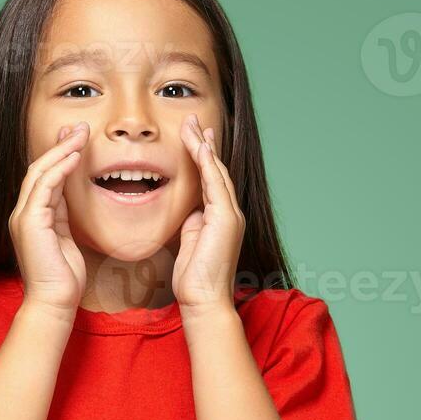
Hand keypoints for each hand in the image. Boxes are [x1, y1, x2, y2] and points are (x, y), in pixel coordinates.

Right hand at [10, 122, 87, 316]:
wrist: (54, 302)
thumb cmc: (64, 278)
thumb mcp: (66, 239)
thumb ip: (64, 217)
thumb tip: (70, 196)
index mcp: (31, 217)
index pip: (43, 178)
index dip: (59, 155)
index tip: (76, 138)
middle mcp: (22, 213)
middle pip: (38, 169)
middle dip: (59, 146)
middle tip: (78, 127)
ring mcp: (23, 217)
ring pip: (40, 173)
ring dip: (61, 151)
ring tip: (80, 134)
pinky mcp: (30, 223)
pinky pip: (44, 187)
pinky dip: (60, 169)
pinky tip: (74, 157)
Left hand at [173, 114, 243, 319]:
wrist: (204, 299)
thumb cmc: (194, 277)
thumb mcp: (189, 242)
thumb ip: (192, 223)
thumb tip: (190, 211)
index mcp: (220, 217)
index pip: (211, 179)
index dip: (203, 156)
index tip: (195, 137)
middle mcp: (230, 212)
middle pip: (215, 169)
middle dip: (204, 143)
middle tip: (193, 120)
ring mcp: (230, 215)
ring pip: (216, 172)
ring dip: (203, 147)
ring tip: (192, 125)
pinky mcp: (226, 219)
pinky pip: (216, 185)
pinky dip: (208, 164)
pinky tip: (200, 147)